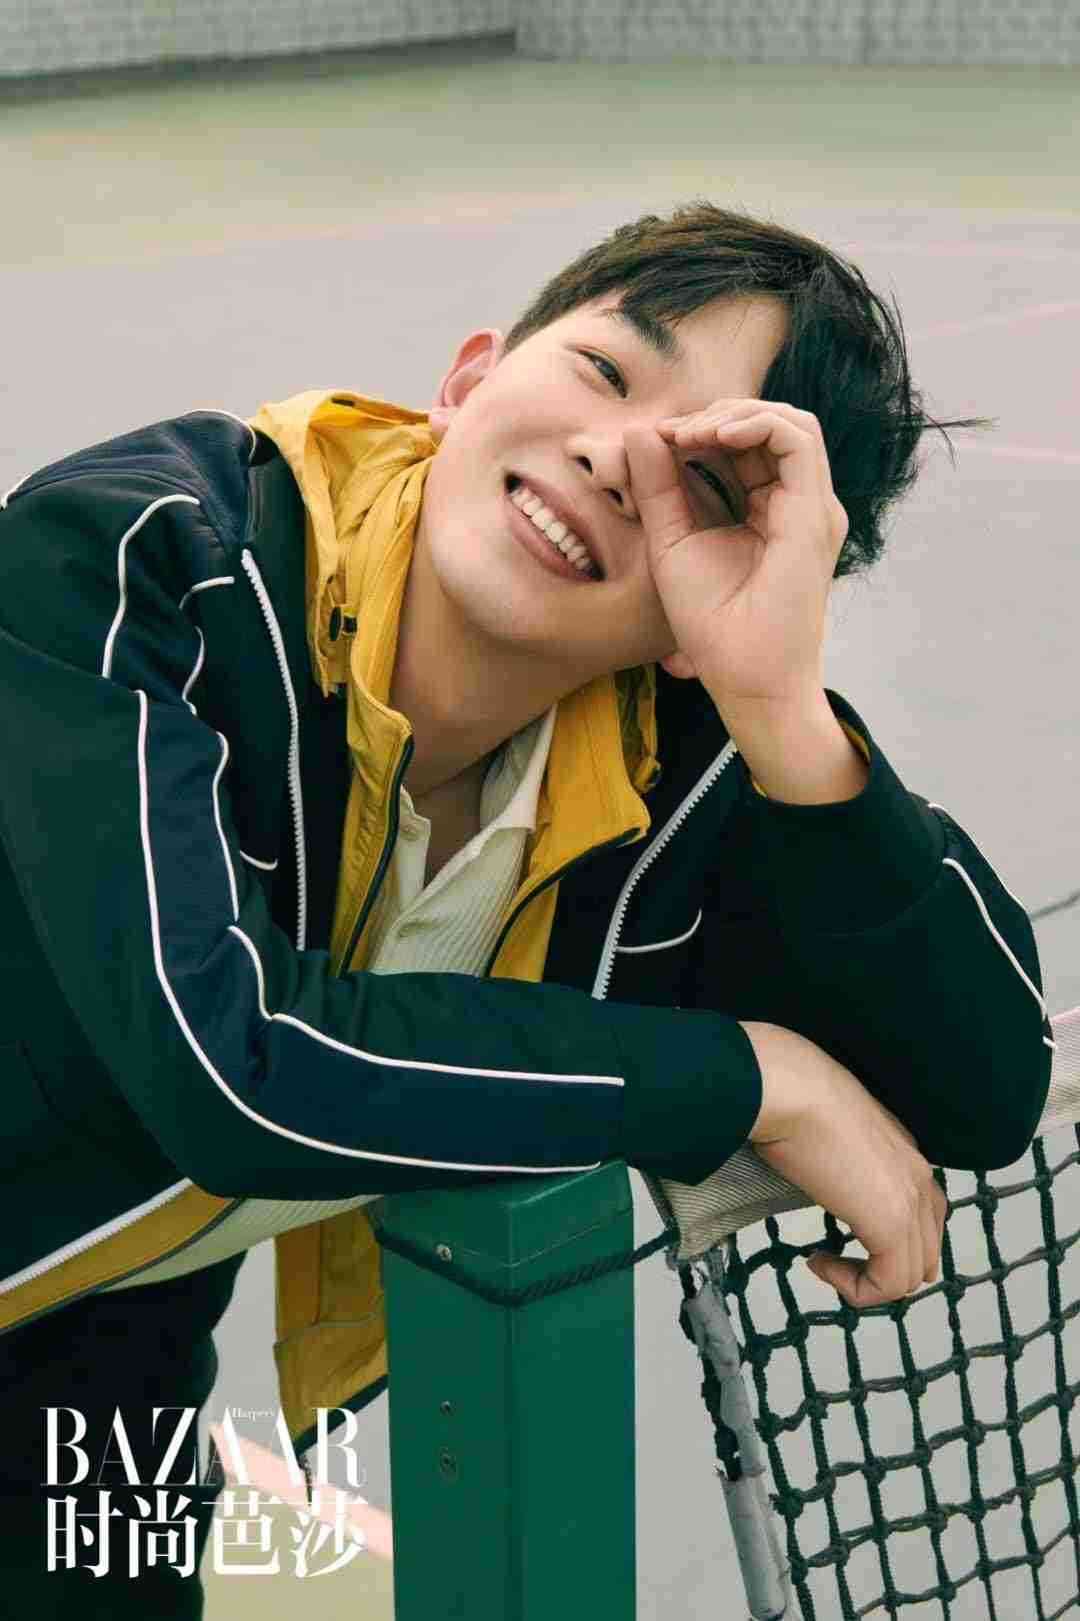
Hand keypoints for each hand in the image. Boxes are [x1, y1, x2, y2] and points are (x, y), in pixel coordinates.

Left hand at [624, 401, 847, 712]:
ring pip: (790, 423)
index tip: (656, 441)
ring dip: (735, 414)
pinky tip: (713, 436)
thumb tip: (641, 430)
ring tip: (690, 433)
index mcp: (770, 511)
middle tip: (671, 432)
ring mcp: (811, 507)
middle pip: (769, 428)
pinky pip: (798, 439)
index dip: (701, 431)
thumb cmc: (712, 626)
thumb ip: (659, 488)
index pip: (745, 447)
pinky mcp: (814, 512)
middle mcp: (798, 504)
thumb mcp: (672, 541)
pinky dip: (756, 424)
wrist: (744, 676)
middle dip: (717, 416)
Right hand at [740, 1021, 946, 1306]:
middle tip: (834, 1260)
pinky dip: (855, 1289)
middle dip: (880, 1268)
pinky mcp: (892, 1225)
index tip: (840, 1237)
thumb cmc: (794, 1099)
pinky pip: (888, 1286)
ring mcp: (911, 1201)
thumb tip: (816, 1169)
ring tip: (822, 1263)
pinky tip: (818, 1262)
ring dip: (864, 1281)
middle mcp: (920, 1177)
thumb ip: (841, 1156)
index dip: (886, 1241)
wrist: (792, 1092)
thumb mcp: (828, 1130)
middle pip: (923, 1254)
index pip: (924, 1218)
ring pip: (908, 1276)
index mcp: (907, 1153)